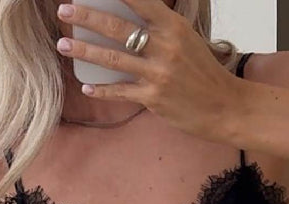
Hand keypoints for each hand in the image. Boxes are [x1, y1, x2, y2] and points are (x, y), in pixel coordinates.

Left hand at [55, 0, 241, 140]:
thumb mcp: (186, 39)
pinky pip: (121, 91)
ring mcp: (158, 72)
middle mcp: (165, 45)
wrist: (225, 107)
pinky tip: (87, 86)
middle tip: (64, 10)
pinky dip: (102, 89)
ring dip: (84, 51)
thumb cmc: (203, 73)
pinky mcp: (154, 97)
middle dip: (86, 17)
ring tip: (63, 45)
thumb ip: (160, 28)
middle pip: (116, 26)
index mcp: (173, 25)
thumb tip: (129, 19)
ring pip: (112, 58)